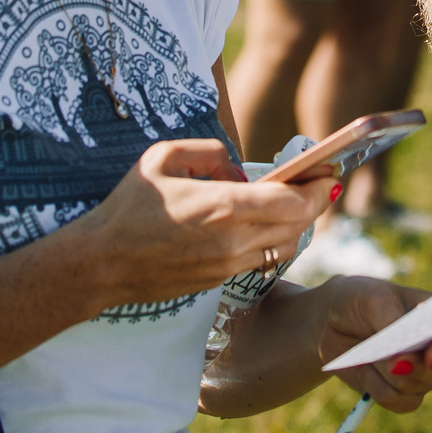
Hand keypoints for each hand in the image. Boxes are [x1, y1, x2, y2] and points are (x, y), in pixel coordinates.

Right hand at [72, 139, 330, 312]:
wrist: (102, 264)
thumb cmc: (129, 206)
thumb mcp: (162, 157)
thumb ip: (208, 152)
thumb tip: (237, 170)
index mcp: (221, 207)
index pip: (291, 201)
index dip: (317, 186)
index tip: (329, 170)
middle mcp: (232, 240)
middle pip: (298, 225)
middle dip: (317, 202)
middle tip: (323, 182)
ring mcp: (227, 265)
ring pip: (285, 246)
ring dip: (299, 224)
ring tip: (298, 202)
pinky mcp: (219, 280)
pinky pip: (262, 259)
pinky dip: (276, 240)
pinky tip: (268, 223)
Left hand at [310, 278, 431, 414]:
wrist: (334, 321)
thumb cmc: (360, 300)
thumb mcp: (373, 301)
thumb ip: (391, 322)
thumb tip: (403, 352)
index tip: (431, 352)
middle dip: (417, 369)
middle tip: (392, 363)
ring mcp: (421, 371)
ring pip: (418, 387)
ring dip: (390, 375)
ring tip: (368, 355)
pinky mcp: (402, 391)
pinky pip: (399, 402)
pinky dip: (378, 388)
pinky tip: (365, 370)